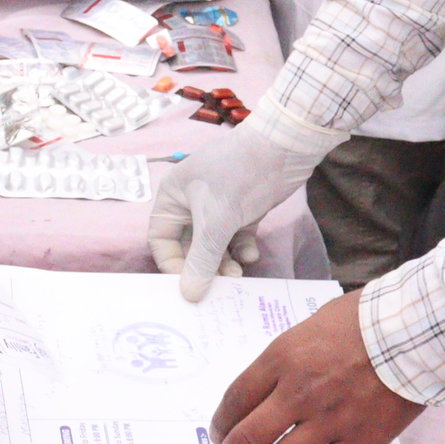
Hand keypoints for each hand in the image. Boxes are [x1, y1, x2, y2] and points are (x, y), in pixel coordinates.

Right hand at [148, 119, 336, 300]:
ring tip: (238, 274)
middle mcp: (192, 205)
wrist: (283, 148)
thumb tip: (189, 295)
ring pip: (214, 247)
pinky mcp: (242, 213)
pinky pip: (236, 240)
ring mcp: (218, 209)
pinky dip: (242, 250)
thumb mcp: (216, 220)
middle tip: (220, 285)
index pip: (161, 241)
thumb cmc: (238, 175)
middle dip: (204, 268)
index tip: (189, 286)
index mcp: (174, 198)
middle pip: (190, 248)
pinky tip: (251, 253)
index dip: (172, 265)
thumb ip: (202, 259)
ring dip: (224, 263)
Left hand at [210, 290, 424, 443]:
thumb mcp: (309, 327)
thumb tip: (268, 387)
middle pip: (249, 438)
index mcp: (282, 358)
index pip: (236, 399)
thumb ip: (286, 359)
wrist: (413, 331)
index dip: (223, 422)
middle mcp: (299, 393)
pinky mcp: (361, 440)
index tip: (221, 431)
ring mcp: (330, 420)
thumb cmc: (361, 321)